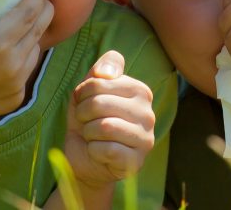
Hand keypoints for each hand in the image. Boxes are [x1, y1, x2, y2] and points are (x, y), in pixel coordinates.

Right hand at [0, 0, 53, 128]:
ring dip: (32, 36)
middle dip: (45, 10)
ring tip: (21, 28)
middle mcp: (13, 63)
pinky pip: (27, 69)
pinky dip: (23, 58)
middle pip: (39, 29)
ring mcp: (17, 82)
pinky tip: (7, 56)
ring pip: (36, 49)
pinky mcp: (17, 96)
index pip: (29, 12)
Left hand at [63, 50, 155, 197]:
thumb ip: (100, 70)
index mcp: (140, 91)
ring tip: (92, 136)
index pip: (99, 82)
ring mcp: (146, 138)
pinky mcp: (137, 161)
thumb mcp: (88, 91)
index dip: (82, 94)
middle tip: (85, 123)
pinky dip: (93, 150)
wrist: (85, 160)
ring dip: (88, 133)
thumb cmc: (88, 121)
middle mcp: (148, 113)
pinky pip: (107, 149)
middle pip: (100, 103)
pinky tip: (98, 152)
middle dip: (83, 115)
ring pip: (104, 127)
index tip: (84, 104)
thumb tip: (105, 73)